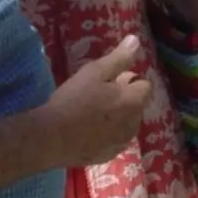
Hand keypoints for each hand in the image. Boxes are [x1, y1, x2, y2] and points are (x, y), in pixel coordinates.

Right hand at [46, 35, 151, 165]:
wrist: (51, 137)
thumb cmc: (73, 100)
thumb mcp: (94, 72)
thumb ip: (118, 58)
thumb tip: (136, 41)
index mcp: (134, 101)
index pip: (145, 85)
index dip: (129, 79)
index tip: (110, 79)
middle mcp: (134, 124)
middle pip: (136, 104)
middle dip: (124, 97)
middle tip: (97, 93)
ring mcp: (122, 142)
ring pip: (127, 123)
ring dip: (117, 116)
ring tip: (91, 112)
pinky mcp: (109, 156)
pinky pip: (115, 139)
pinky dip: (107, 133)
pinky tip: (88, 130)